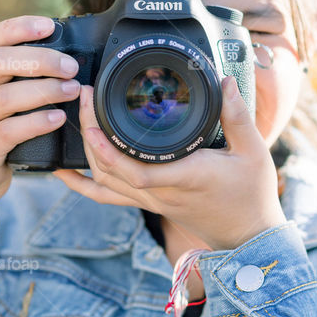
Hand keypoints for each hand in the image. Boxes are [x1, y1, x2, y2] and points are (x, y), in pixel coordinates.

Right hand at [0, 15, 81, 224]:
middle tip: (71, 67)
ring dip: (44, 90)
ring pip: (5, 97)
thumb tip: (69, 60)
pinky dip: (36, 123)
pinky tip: (58, 119)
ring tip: (72, 90)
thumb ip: (23, 79)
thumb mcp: (2, 100)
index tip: (49, 25)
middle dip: (40, 60)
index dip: (19, 27)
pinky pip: (8, 131)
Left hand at [54, 76, 286, 250]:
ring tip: (79, 117)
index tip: (93, 119)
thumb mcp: (252, 151)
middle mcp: (161, 193)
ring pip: (105, 182)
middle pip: (109, 171)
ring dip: (86, 152)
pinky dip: (83, 185)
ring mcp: (152, 201)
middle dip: (89, 134)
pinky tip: (64, 173)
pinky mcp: (151, 203)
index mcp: (184, 177)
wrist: (248, 235)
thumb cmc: (251, 195)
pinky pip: (109, 196)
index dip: (107, 149)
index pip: (135, 171)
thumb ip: (237, 115)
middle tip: (84, 98)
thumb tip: (224, 81)